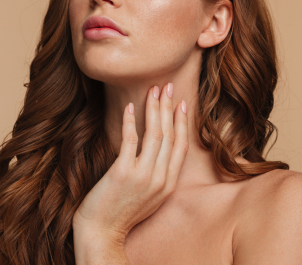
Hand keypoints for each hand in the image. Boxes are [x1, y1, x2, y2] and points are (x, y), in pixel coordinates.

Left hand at [72, 83, 187, 246]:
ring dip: (154, 108)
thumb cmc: (123, 211)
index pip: (181, 145)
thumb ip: (159, 172)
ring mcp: (142, 175)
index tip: (182, 103)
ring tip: (153, 90)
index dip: (182, 122)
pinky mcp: (123, 172)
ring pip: (154, 134)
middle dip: (169, 107)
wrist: (102, 232)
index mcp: (169, 183)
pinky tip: (130, 107)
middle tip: (169, 86)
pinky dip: (130, 121)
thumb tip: (159, 147)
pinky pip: (130, 139)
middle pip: (168, 134)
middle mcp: (160, 178)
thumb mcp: (151, 195)